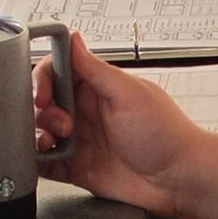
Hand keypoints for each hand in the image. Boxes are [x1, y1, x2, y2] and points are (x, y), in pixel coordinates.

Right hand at [33, 34, 202, 217]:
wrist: (181, 181)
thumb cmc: (167, 135)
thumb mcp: (129, 95)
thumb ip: (96, 68)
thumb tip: (72, 37)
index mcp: (97, 89)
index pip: (56, 73)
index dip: (42, 81)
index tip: (42, 94)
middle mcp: (86, 113)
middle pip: (44, 104)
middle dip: (41, 113)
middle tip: (60, 125)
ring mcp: (81, 140)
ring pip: (40, 132)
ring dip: (37, 137)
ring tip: (52, 145)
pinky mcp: (78, 167)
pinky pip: (46, 163)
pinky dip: (37, 162)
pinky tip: (43, 162)